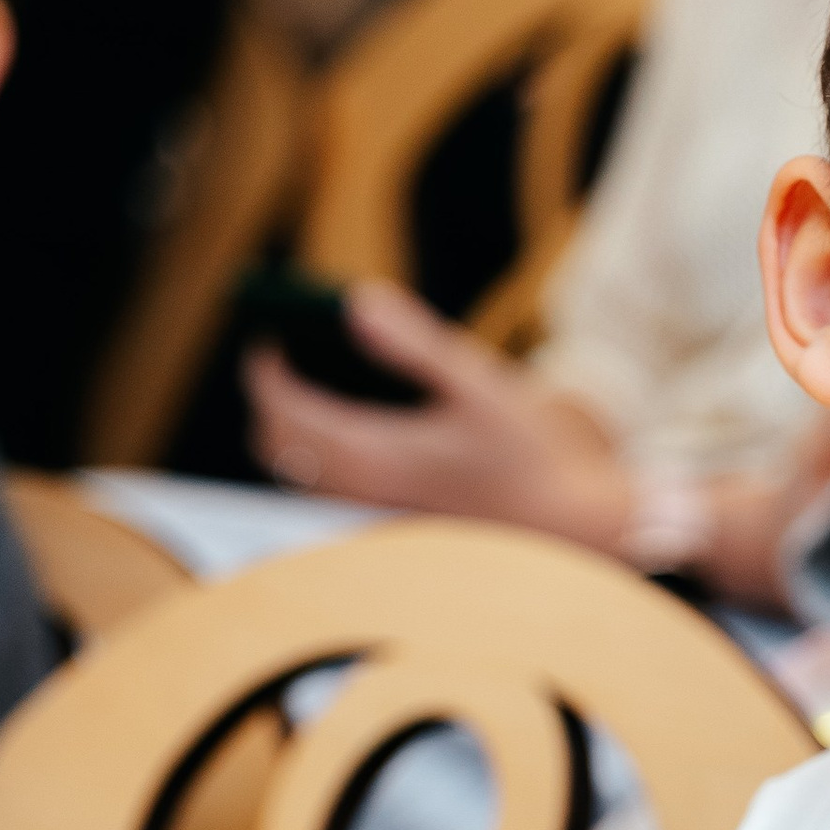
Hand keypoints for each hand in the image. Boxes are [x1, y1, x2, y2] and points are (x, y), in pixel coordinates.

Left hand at [246, 282, 626, 536]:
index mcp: (372, 455)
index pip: (282, 408)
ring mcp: (369, 517)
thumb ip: (412, 342)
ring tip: (318, 385)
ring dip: (294, 427)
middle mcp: (358, 493)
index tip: (270, 334)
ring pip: (297, 471)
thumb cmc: (526, 454)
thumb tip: (355, 301)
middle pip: (276, 442)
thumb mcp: (476, 382)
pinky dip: (320, 453)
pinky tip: (356, 428)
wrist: (564, 527)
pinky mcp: (384, 528)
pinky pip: (325, 489)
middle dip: (273, 395)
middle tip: (289, 354)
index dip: (265, 368)